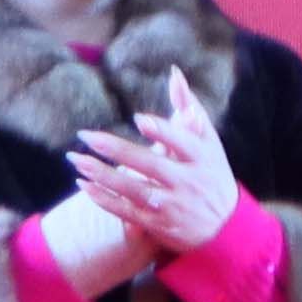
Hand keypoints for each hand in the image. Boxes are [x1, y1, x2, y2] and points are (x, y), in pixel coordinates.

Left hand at [66, 69, 242, 255]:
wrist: (225, 229)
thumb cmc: (212, 173)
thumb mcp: (209, 141)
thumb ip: (189, 106)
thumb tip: (173, 72)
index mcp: (202, 158)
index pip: (182, 143)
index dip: (162, 131)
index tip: (139, 119)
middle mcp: (188, 182)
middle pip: (150, 165)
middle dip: (116, 150)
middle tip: (85, 135)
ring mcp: (172, 206)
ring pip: (133, 189)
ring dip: (103, 175)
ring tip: (77, 160)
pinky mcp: (158, 224)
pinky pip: (127, 212)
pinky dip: (104, 199)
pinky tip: (84, 185)